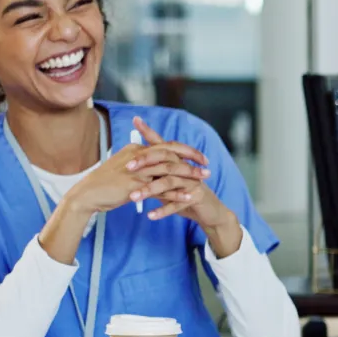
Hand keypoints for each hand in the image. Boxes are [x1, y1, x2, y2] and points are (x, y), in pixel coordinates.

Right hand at [37, 123, 213, 262]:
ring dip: (189, 175)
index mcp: (135, 150)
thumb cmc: (104, 184)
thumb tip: (153, 166)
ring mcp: (136, 171)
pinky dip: (176, 193)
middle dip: (191, 159)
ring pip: (168, 169)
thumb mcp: (123, 169)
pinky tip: (189, 197)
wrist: (86, 195)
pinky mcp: (134, 186)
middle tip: (207, 166)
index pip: (165, 145)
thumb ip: (139, 166)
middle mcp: (137, 157)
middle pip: (170, 153)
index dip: (183, 149)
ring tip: (204, 181)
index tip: (198, 156)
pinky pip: (161, 189)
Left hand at [125, 118, 242, 254]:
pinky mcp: (196, 197)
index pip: (162, 144)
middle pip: (165, 160)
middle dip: (145, 162)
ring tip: (133, 197)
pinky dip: (163, 210)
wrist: (210, 211)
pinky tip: (150, 215)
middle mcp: (186, 168)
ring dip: (149, 190)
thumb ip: (154, 173)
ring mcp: (193, 182)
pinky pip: (177, 204)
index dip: (150, 132)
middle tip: (127, 166)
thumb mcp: (169, 182)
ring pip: (168, 182)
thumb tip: (131, 163)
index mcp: (178, 161)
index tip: (135, 120)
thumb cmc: (185, 194)